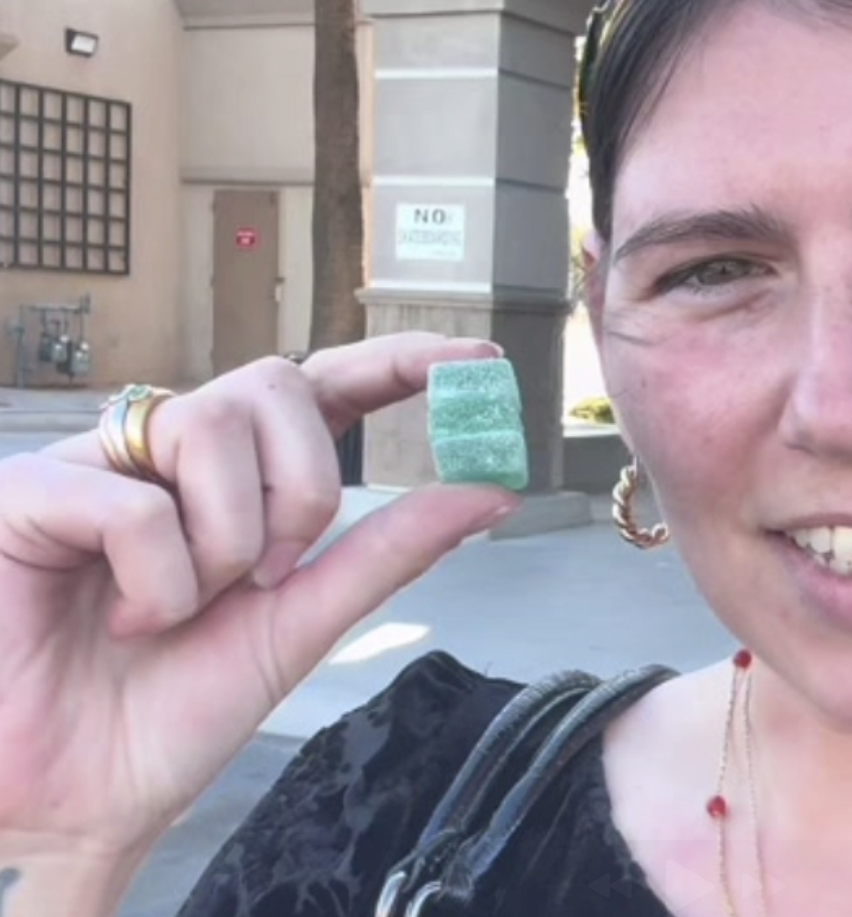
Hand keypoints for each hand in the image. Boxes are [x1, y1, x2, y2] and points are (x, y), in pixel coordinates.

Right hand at [0, 334, 518, 873]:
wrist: (76, 800)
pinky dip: (159, 580)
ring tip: (184, 609)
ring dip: (228, 539)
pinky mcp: (31, 493)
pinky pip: (132, 501)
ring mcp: (103, 464)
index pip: (326, 387)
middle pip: (276, 385)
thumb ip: (390, 548)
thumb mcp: (304, 620)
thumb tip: (494, 490)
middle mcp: (176, 455)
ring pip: (210, 425)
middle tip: (270, 575)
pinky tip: (126, 622)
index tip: (478, 363)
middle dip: (302, 485)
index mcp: (245, 478)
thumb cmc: (175, 710)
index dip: (397, 362)